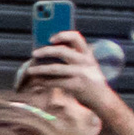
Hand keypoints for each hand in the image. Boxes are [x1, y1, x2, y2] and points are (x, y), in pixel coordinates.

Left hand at [17, 33, 133, 134]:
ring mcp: (82, 74)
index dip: (63, 35)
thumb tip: (47, 53)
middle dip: (45, 51)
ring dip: (40, 69)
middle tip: (34, 53)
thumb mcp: (87, 66)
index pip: (76, 37)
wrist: (103, 99)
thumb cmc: (90, 81)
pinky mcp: (77, 86)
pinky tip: (38, 82)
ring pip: (56, 68)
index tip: (50, 38)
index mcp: (87, 54)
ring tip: (30, 70)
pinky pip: (56, 82)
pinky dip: (45, 82)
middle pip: (62, 51)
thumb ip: (74, 58)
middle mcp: (85, 61)